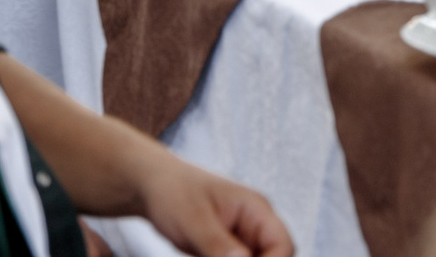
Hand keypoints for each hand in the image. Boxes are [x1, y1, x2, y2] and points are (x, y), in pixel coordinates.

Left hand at [132, 155, 293, 256]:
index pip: (283, 246)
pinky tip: (199, 256)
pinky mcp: (226, 253)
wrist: (151, 187)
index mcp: (256, 210)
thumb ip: (218, 244)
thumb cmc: (172, 191)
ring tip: (201, 254)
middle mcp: (255, 227)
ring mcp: (241, 241)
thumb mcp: (193, 219)